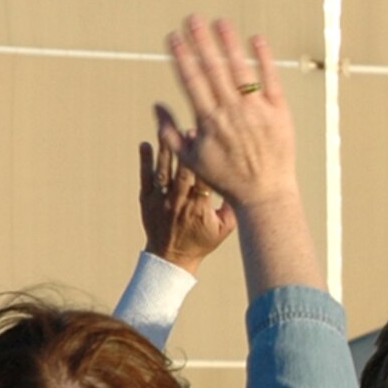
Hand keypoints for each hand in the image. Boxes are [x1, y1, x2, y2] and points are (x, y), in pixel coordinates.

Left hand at [139, 140, 235, 274]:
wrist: (171, 258)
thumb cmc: (201, 241)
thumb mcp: (224, 229)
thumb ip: (232, 207)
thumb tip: (243, 183)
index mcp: (199, 209)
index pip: (203, 180)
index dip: (204, 161)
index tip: (207, 142)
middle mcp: (179, 203)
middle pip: (182, 172)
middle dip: (186, 150)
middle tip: (188, 130)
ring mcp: (160, 201)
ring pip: (163, 171)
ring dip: (165, 150)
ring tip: (166, 129)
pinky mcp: (146, 199)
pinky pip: (145, 178)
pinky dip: (145, 161)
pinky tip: (145, 145)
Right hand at [155, 18, 296, 208]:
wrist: (265, 194)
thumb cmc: (226, 178)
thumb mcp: (192, 161)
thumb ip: (171, 133)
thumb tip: (156, 106)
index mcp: (208, 121)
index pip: (191, 81)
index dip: (181, 56)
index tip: (173, 36)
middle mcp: (231, 112)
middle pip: (213, 69)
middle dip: (200, 41)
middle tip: (191, 18)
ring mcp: (256, 111)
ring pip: (240, 70)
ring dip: (228, 43)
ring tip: (219, 22)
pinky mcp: (279, 112)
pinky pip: (271, 80)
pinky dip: (264, 59)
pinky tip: (256, 38)